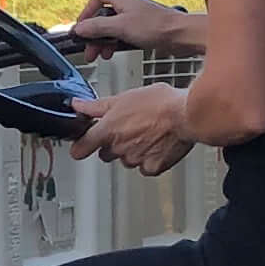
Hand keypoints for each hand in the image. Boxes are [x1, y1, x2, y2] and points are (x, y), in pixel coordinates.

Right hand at [66, 0, 184, 53]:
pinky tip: (114, 52)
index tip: (83, 26)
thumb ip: (98, 27)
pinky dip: (116, 42)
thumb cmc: (157, 26)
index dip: (88, 9)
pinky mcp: (142, 27)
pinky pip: (122, 33)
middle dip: (94, 32)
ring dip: (104, 40)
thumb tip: (80, 28)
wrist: (181, 35)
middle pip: (102, 14)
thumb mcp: (120, 27)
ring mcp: (135, 16)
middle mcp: (128, 5)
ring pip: (112, 26)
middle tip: (89, 48)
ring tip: (100, 54)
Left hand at [74, 85, 195, 174]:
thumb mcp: (124, 98)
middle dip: (113, 144)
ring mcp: (134, 159)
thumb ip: (96, 106)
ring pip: (127, 159)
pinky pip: (145, 167)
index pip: (80, 149)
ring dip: (133, 150)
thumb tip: (77, 105)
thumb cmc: (159, 103)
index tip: (82, 145)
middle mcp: (118, 148)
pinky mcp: (152, 167)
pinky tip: (158, 144)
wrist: (187, 115)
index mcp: (108, 130)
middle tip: (130, 129)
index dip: (80, 147)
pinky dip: (150, 159)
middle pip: (106, 153)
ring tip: (148, 133)